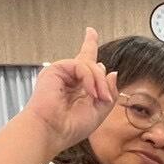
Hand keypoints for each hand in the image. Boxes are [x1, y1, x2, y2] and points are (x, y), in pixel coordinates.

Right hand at [20, 27, 117, 152]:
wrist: (51, 132)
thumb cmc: (70, 127)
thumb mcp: (99, 111)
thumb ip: (109, 92)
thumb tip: (112, 72)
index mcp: (76, 87)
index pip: (85, 62)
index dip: (89, 45)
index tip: (90, 31)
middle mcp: (68, 77)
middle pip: (90, 61)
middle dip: (101, 80)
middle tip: (103, 99)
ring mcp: (62, 72)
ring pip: (90, 65)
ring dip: (99, 82)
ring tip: (99, 98)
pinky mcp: (56, 69)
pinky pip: (82, 66)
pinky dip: (90, 79)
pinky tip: (90, 93)